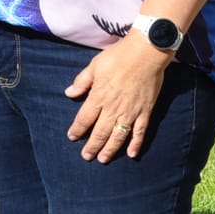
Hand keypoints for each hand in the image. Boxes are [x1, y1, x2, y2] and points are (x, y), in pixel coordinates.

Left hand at [65, 37, 172, 162]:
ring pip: (118, 136)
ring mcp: (130, 112)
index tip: (72, 137)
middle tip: (86, 156)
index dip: (77, 130)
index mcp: (98, 96)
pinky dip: (136, 144)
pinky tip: (132, 154)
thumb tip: (69, 93)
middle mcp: (113, 108)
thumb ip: (82, 82)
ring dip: (110, 150)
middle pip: (100, 132)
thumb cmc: (118, 57)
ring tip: (103, 159)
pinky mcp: (145, 111)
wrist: (145, 54)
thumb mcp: (94, 66)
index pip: (84, 119)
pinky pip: (140, 132)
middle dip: (92, 146)